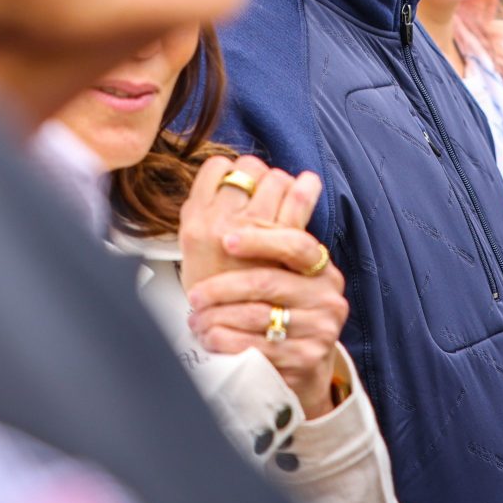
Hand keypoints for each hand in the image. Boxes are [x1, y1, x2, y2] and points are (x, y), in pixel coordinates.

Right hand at [179, 154, 321, 288]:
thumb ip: (208, 215)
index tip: (240, 182)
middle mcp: (220, 223)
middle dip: (260, 175)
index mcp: (194, 223)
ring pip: (275, 178)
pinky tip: (308, 186)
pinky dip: (305, 187)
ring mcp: (252, 232)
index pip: (216, 168)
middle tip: (265, 191)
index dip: (232, 171)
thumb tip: (227, 175)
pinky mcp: (282, 245)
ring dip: (282, 182)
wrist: (238, 334)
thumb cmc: (219, 294)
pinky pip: (298, 197)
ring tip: (284, 196)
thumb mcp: (198, 253)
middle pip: (249, 168)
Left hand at [186, 251, 348, 419]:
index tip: (226, 241)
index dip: (260, 240)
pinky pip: (253, 346)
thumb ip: (272, 254)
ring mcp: (319, 333)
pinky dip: (224, 341)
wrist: (308, 370)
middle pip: (267, 282)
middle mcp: (328, 301)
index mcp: (324, 273)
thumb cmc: (288, 316)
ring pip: (255, 316)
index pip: (296, 245)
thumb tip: (233, 224)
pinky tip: (210, 338)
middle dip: (222, 287)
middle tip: (195, 295)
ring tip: (197, 319)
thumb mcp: (291, 283)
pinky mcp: (303, 361)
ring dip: (216, 317)